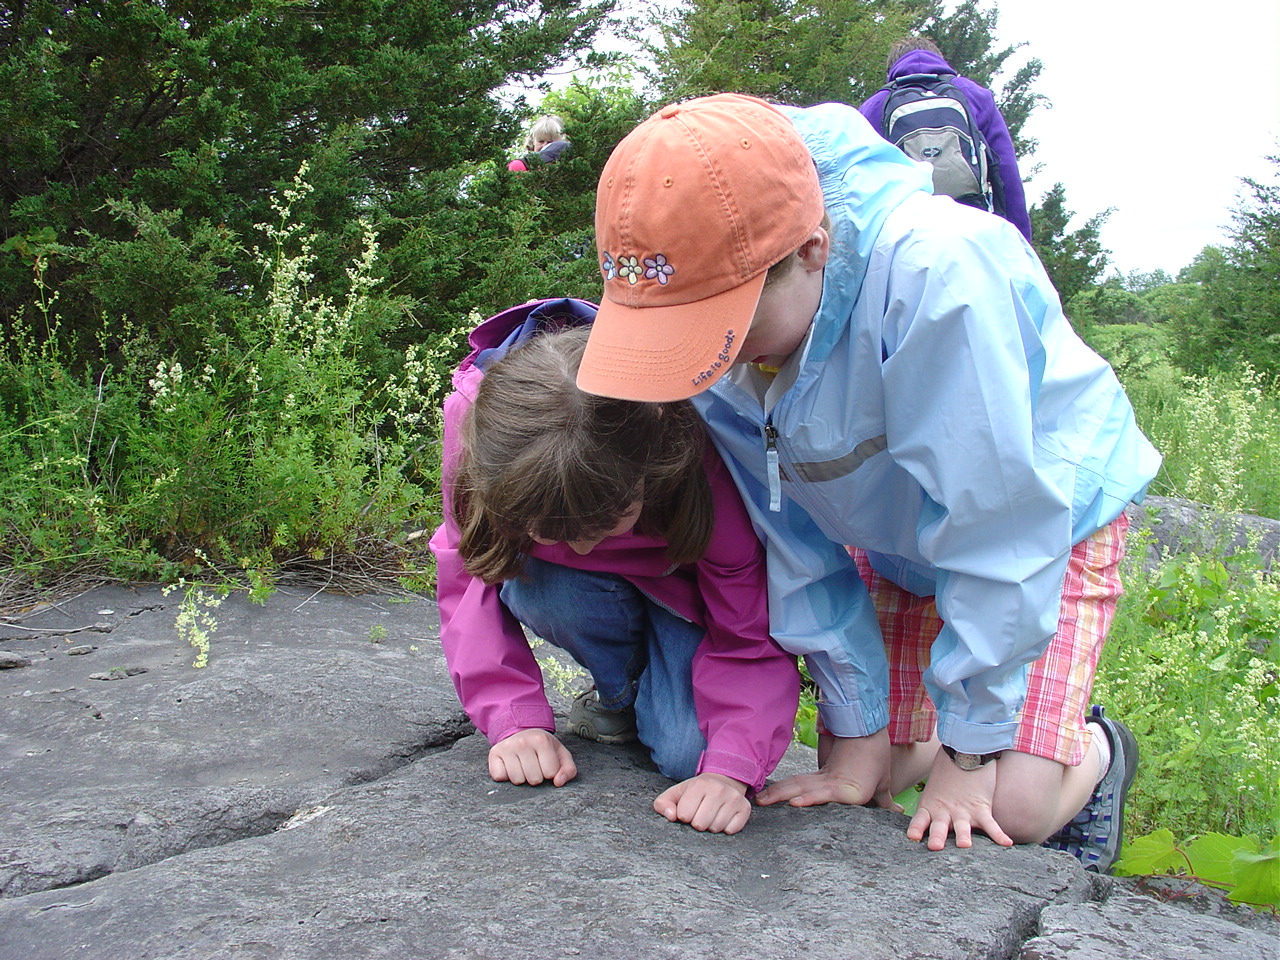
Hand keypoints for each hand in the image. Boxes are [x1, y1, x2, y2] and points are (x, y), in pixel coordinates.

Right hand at [488, 729, 576, 786]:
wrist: (521, 733)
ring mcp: (507, 747)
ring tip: (523, 765)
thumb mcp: (560, 754)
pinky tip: (510, 766)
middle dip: (536, 776)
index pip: (551, 773)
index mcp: (542, 740)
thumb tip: (558, 782)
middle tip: (533, 764)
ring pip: (517, 780)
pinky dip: (505, 776)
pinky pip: (500, 778)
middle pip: (534, 779)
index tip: (546, 763)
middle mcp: (523, 742)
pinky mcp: (494, 754)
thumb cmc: (542, 747)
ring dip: (521, 777)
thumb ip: (568, 770)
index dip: (550, 773)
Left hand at [653, 773, 751, 833]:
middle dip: (697, 823)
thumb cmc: (696, 791)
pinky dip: (725, 828)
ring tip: (711, 814)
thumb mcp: (676, 793)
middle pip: (700, 824)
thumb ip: (663, 804)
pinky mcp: (745, 808)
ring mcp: (734, 798)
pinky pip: (731, 830)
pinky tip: (723, 817)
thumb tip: (671, 816)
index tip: (689, 809)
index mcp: (699, 784)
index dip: (684, 816)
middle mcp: (719, 789)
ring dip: (711, 826)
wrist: (723, 781)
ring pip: (716, 829)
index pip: (684, 815)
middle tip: (700, 813)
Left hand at [755, 729, 900, 809]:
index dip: (784, 792)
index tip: (765, 798)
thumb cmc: (878, 756)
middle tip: (755, 801)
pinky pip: (824, 793)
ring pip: (802, 789)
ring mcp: (835, 783)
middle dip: (775, 794)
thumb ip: (882, 799)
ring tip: (762, 801)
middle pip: (796, 787)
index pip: (803, 788)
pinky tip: (795, 802)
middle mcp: (828, 781)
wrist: (881, 734)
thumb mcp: (880, 786)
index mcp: (831, 781)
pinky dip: (810, 798)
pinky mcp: (847, 788)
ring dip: (780, 794)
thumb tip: (895, 809)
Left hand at [906, 750, 1012, 850]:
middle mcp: (945, 810)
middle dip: (937, 838)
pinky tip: (1006, 844)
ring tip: (964, 845)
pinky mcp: (981, 807)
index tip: (912, 838)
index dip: (916, 829)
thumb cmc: (948, 768)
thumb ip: (932, 804)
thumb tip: (931, 817)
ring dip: (963, 836)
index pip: (920, 820)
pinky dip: (999, 835)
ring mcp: (964, 810)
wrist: (966, 748)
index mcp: (931, 805)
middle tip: (935, 847)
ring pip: (963, 827)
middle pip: (939, 827)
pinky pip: (991, 824)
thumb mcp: (934, 787)